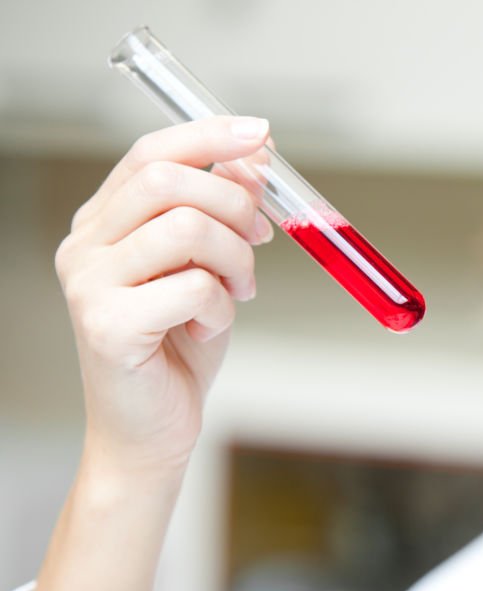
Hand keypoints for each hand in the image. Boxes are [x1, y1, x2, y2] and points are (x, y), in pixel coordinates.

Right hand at [54, 115, 273, 472]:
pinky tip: (208, 326)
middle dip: (236, 206)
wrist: (152, 430)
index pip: (152, 153)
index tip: (261, 134)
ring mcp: (89, 284)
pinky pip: (193, 286)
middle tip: (256, 242)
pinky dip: (221, 306)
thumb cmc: (178, 348)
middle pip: (171, 181)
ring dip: (236, 261)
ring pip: (188, 228)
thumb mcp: (211, 268)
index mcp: (106, 222)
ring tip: (235, 293)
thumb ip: (223, 213)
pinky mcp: (106, 325)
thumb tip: (253, 156)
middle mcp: (86, 245)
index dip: (211, 136)